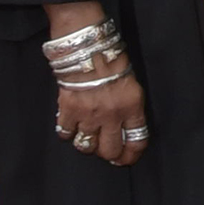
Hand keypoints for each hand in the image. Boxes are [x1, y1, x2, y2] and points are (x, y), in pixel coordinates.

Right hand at [41, 0, 147, 169]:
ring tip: (89, 137)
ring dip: (88, 144)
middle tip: (107, 154)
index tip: (127, 158)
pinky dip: (68, 132)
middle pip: (110, 150)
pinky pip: (66, 133)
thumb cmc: (111, 59)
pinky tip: (71, 125)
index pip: (137, 140)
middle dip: (110, 155)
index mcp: (132, 106)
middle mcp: (112, 115)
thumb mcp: (131, 83)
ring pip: (87, 146)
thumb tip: (124, 128)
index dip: (132, 154)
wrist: (87, 46)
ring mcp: (89, 114)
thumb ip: (129, 107)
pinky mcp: (69, 110)